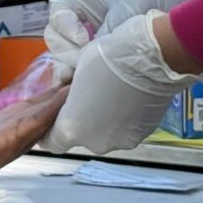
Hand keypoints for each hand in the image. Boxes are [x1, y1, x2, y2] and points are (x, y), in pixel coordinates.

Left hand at [0, 83, 68, 202]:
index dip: (46, 97)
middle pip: (36, 115)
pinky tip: (57, 104)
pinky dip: (42, 116)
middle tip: (82, 81)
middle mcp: (4, 139)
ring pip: (35, 121)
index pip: (27, 111)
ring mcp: (1, 144)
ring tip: (76, 88)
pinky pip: (22, 128)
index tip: (66, 81)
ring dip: (56, 106)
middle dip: (58, 100)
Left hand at [40, 12, 197, 155]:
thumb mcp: (75, 72)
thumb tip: (74, 94)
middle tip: (90, 98)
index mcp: (71, 127)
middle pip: (82, 137)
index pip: (53, 142)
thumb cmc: (106, 60)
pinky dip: (126, 120)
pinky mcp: (141, 136)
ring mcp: (120, 141)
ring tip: (114, 96)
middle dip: (84, 120)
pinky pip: (127, 130)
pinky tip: (130, 100)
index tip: (59, 117)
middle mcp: (94, 142)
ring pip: (106, 134)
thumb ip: (70, 94)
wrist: (149, 60)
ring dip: (107, 121)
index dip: (54, 130)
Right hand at [44, 0, 202, 64]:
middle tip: (84, 64)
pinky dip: (83, 73)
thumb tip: (86, 63)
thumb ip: (103, 38)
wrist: (179, 4)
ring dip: (74, 66)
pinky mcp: (97, 52)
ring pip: (65, 54)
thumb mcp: (125, 17)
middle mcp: (80, 17)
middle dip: (67, 54)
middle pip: (56, 38)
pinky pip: (81, 63)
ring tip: (87, 77)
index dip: (66, 30)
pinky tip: (91, 83)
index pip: (58, 16)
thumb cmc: (151, 0)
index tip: (84, 40)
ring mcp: (87, 35)